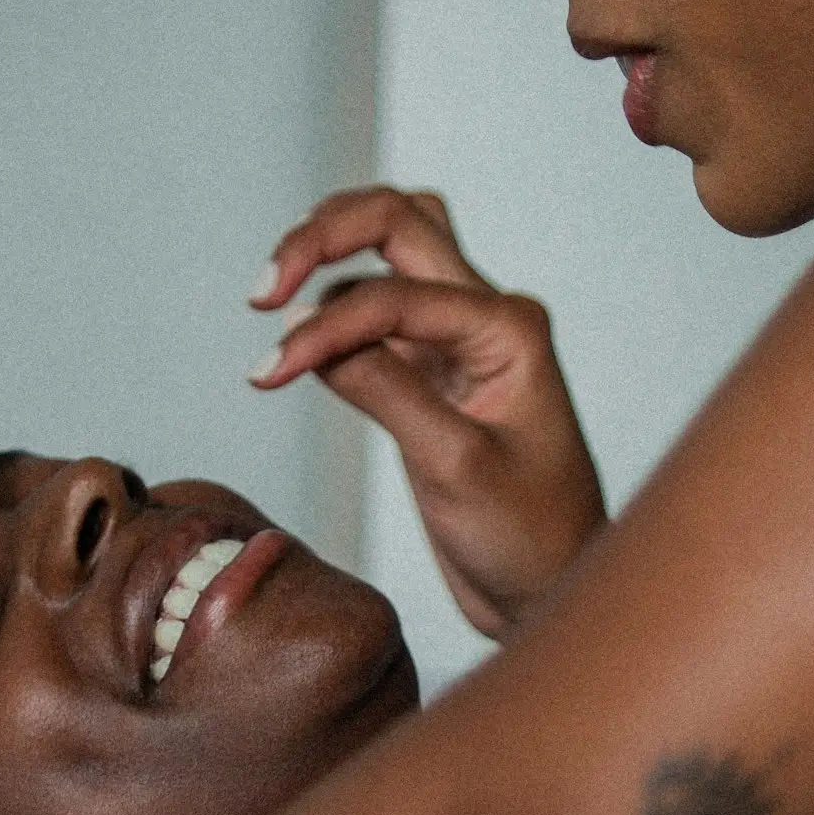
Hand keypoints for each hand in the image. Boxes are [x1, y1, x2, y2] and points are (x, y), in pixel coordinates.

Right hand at [252, 187, 605, 640]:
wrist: (551, 590)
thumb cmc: (527, 537)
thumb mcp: (454, 467)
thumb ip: (386, 391)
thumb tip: (308, 334)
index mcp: (510, 329)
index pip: (399, 294)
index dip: (326, 325)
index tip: (269, 370)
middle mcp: (488, 316)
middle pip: (399, 223)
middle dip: (322, 238)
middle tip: (262, 292)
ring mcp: (460, 338)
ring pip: (392, 246)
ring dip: (329, 252)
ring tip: (271, 297)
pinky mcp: (432, 368)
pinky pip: (378, 307)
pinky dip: (332, 307)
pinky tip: (295, 346)